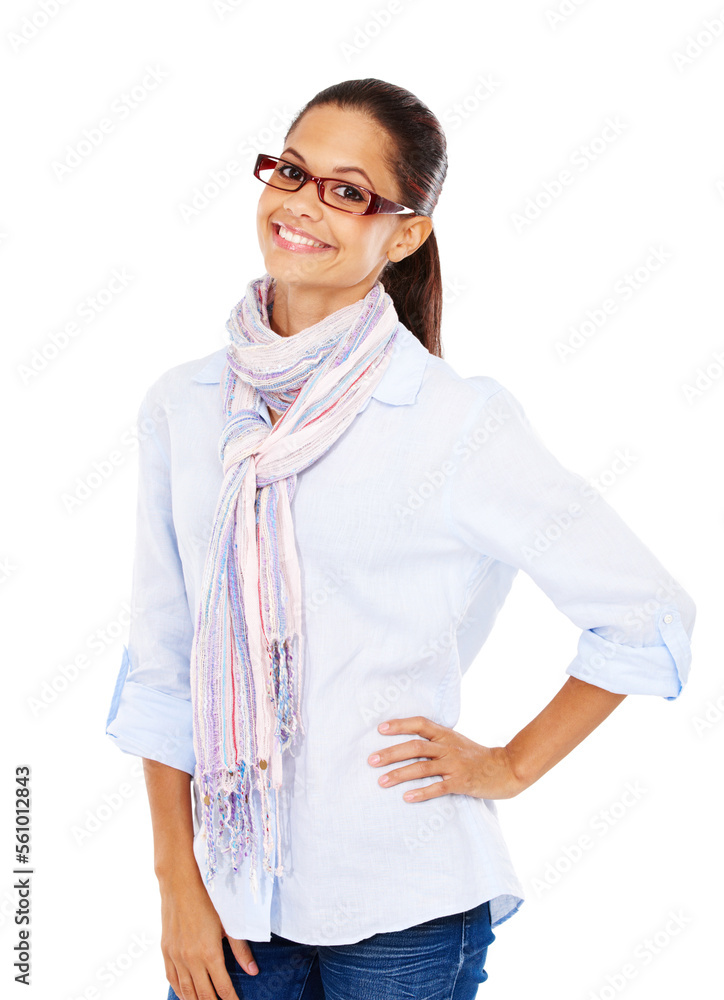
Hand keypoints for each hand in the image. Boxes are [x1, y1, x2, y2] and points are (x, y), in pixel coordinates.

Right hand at [159, 864, 258, 998]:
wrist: (180, 881)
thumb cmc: (209, 898)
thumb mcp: (229, 922)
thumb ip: (241, 949)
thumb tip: (253, 971)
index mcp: (209, 953)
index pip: (222, 988)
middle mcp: (190, 959)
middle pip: (203, 995)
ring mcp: (176, 956)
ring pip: (186, 991)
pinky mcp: (165, 950)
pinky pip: (171, 978)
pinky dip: (179, 991)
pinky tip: (186, 996)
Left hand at [367, 716, 524, 801]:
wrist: (505, 769)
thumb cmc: (475, 756)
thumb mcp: (456, 742)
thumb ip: (436, 741)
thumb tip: (407, 744)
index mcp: (445, 735)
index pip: (420, 724)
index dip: (400, 725)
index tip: (380, 729)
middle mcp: (448, 747)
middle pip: (415, 746)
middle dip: (391, 753)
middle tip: (371, 760)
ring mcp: (454, 765)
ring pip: (422, 767)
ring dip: (399, 774)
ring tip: (381, 781)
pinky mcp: (461, 782)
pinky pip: (438, 787)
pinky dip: (421, 792)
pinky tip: (406, 797)